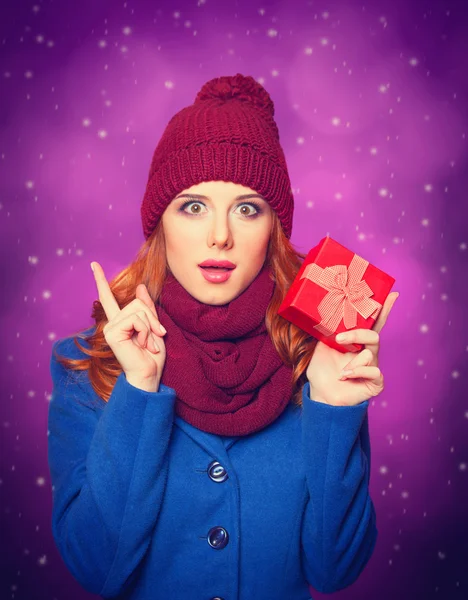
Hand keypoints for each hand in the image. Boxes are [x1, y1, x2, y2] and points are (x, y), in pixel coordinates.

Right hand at [91, 261, 166, 389]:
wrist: (149, 374)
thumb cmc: (152, 355)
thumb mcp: (154, 327)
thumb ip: (147, 307)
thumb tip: (140, 287)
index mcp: (120, 321)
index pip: (108, 297)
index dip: (100, 280)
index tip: (93, 264)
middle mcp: (112, 322)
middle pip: (137, 303)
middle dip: (152, 318)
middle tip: (155, 337)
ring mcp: (110, 327)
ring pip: (138, 310)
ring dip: (150, 327)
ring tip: (148, 343)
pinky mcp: (112, 332)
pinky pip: (136, 319)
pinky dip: (145, 331)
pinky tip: (142, 345)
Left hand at [306, 292, 398, 405]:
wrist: (320, 393)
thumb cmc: (321, 370)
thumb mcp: (320, 346)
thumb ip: (326, 331)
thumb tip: (321, 313)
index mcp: (357, 342)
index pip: (372, 323)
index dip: (383, 310)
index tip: (392, 294)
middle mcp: (367, 352)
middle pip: (374, 336)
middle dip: (358, 335)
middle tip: (340, 339)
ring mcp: (373, 367)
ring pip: (371, 354)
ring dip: (352, 362)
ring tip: (340, 371)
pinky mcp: (375, 382)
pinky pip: (374, 371)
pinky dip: (357, 372)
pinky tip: (346, 376)